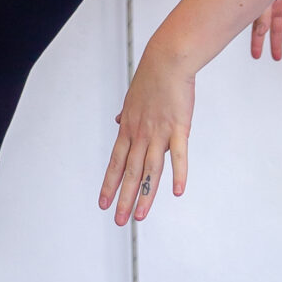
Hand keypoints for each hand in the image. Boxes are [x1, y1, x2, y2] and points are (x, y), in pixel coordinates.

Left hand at [99, 49, 193, 225]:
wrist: (167, 60)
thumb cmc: (152, 77)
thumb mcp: (131, 98)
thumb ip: (126, 114)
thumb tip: (118, 121)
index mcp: (128, 128)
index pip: (116, 162)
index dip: (110, 184)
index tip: (102, 203)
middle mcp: (140, 134)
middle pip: (131, 172)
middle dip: (124, 198)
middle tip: (119, 221)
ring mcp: (159, 132)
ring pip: (151, 169)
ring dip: (145, 195)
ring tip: (140, 216)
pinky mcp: (179, 127)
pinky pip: (179, 155)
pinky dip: (178, 174)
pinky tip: (178, 192)